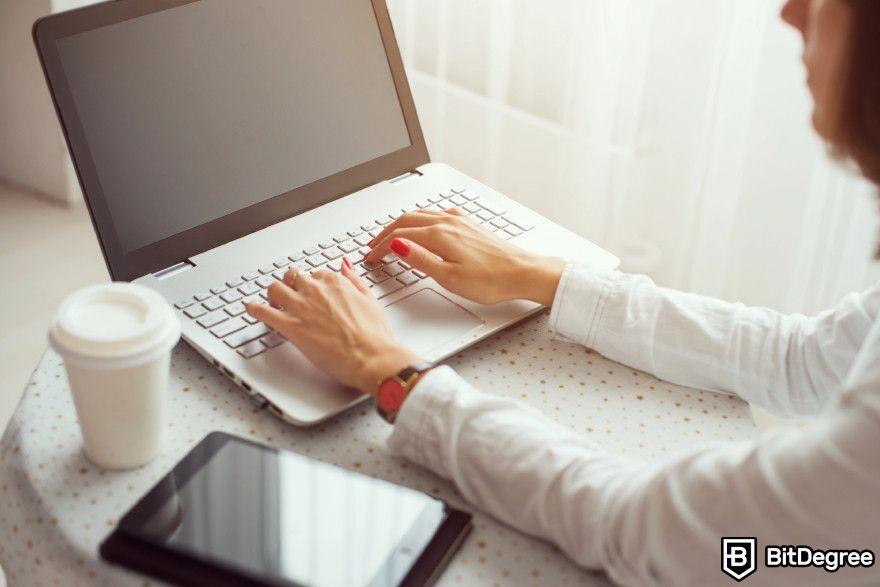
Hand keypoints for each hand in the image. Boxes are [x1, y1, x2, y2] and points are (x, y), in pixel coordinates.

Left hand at [245, 262, 416, 396]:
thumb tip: (345, 266)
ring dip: (272, 294)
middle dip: (291, 285)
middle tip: (291, 295)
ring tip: (272, 302)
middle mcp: (315, 290)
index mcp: (336, 282)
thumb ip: (355, 281)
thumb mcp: (370, 299)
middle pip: (292, 277)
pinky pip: (263, 312)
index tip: (312, 291)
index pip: (315, 274)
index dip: (312, 284)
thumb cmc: (375, 335)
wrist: (372, 358)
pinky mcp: (290, 327)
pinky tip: (251, 309)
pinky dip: (254, 309)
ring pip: (274, 289)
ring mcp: (301, 307)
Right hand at [365, 208, 565, 305]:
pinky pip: (436, 215)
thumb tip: (396, 245)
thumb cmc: (491, 280)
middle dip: (385, 233)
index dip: (380, 246)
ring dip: (401, 225)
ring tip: (390, 236)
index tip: (370, 257)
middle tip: (372, 246)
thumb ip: (420, 259)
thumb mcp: (449, 277)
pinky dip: (420, 220)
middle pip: (406, 220)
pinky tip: (423, 226)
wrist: (523, 273)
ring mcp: (460, 221)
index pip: (399, 235)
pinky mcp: (470, 225)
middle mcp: (448, 222)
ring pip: (420, 215)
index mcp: (439, 235)